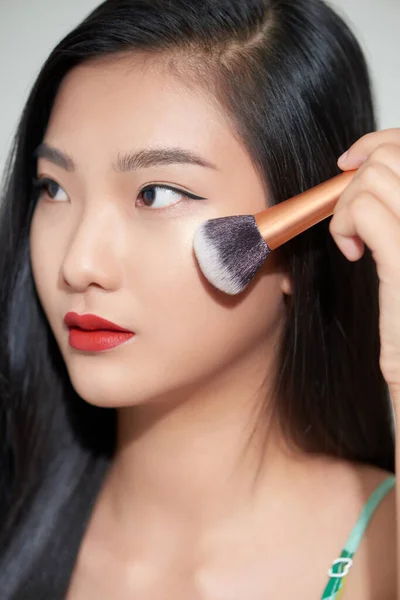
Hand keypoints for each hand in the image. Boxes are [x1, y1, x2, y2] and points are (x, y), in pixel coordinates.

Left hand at [329, 128, 399, 392]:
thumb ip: (394, 217)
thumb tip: (367, 174)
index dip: (378, 142)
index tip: (348, 162)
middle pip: (392, 157)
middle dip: (355, 180)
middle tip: (347, 215)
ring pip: (374, 178)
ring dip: (346, 207)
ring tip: (353, 241)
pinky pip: (364, 210)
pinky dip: (344, 224)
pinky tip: (351, 252)